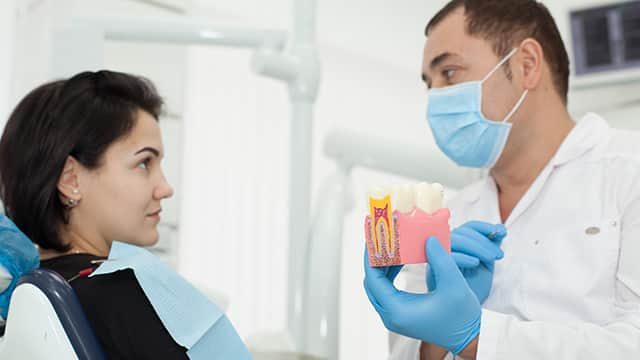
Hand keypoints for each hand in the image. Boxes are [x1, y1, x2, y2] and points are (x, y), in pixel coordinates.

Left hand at [364, 237, 480, 354]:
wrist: (469, 338)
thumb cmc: (462, 316)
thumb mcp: (454, 285)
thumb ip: (441, 260)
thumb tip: (428, 239)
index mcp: (397, 310)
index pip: (373, 279)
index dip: (371, 256)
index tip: (375, 238)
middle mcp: (391, 315)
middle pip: (372, 282)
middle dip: (375, 259)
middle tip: (382, 239)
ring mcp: (394, 315)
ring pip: (378, 285)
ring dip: (383, 265)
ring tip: (392, 246)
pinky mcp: (400, 313)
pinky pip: (387, 289)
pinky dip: (390, 273)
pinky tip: (400, 260)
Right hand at [428, 221, 505, 303]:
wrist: (467, 312)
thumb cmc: (474, 288)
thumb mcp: (487, 264)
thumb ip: (490, 247)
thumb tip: (500, 228)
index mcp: (458, 245)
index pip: (468, 227)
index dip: (484, 227)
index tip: (501, 231)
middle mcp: (445, 248)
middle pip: (461, 232)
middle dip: (483, 241)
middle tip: (498, 255)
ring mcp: (437, 257)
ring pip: (454, 240)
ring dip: (475, 247)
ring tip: (490, 259)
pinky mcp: (433, 269)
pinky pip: (446, 256)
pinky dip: (462, 256)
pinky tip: (476, 264)